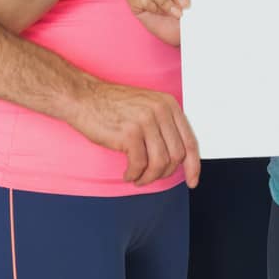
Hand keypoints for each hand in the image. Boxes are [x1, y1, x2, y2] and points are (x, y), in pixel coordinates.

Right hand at [70, 79, 200, 188]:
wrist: (84, 98)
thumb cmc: (113, 106)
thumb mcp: (147, 108)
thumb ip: (164, 127)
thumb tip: (178, 158)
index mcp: (169, 105)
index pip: (190, 141)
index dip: (193, 166)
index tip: (192, 181)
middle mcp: (161, 111)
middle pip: (176, 156)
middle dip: (164, 173)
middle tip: (150, 176)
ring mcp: (146, 121)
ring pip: (159, 163)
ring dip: (148, 177)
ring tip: (138, 177)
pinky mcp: (129, 133)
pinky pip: (139, 165)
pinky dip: (134, 175)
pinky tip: (127, 173)